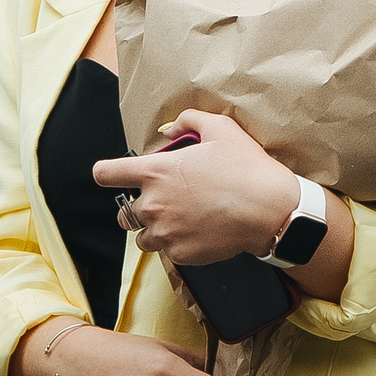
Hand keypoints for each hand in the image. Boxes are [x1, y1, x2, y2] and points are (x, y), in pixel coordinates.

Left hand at [91, 110, 297, 267]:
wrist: (270, 211)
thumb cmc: (246, 168)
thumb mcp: (220, 128)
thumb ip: (187, 122)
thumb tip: (168, 130)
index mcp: (156, 172)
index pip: (107, 174)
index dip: (106, 173)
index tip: (109, 175)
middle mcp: (153, 204)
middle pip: (122, 212)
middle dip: (136, 207)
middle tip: (162, 201)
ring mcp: (165, 232)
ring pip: (142, 237)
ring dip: (154, 228)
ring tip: (180, 220)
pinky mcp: (180, 254)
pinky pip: (166, 251)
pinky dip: (176, 244)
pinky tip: (198, 231)